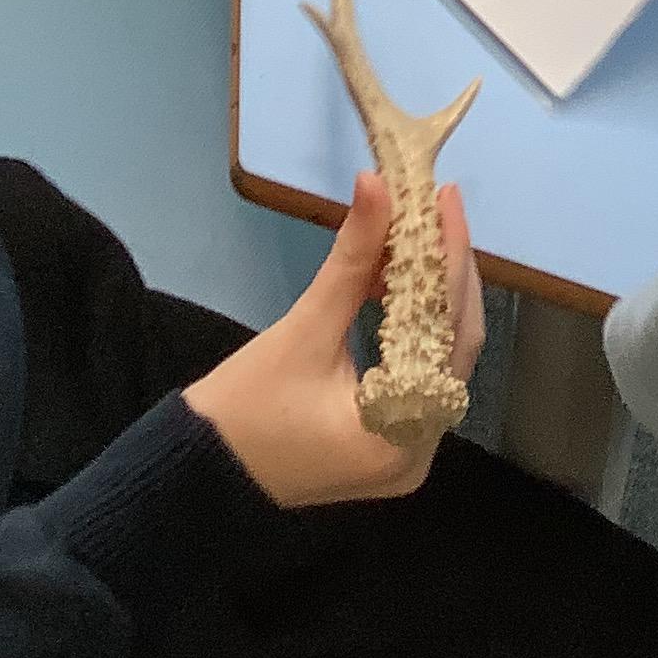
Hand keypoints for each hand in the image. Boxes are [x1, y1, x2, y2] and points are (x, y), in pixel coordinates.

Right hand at [185, 174, 486, 505]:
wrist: (201, 472)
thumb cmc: (244, 407)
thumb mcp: (304, 328)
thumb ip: (351, 259)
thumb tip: (376, 185)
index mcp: (400, 432)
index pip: (449, 329)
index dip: (450, 257)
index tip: (446, 198)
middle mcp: (420, 452)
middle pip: (456, 345)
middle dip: (448, 272)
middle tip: (439, 207)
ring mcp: (410, 455)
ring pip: (443, 358)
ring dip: (432, 298)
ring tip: (417, 236)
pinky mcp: (393, 447)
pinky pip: (422, 376)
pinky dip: (416, 329)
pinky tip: (398, 284)